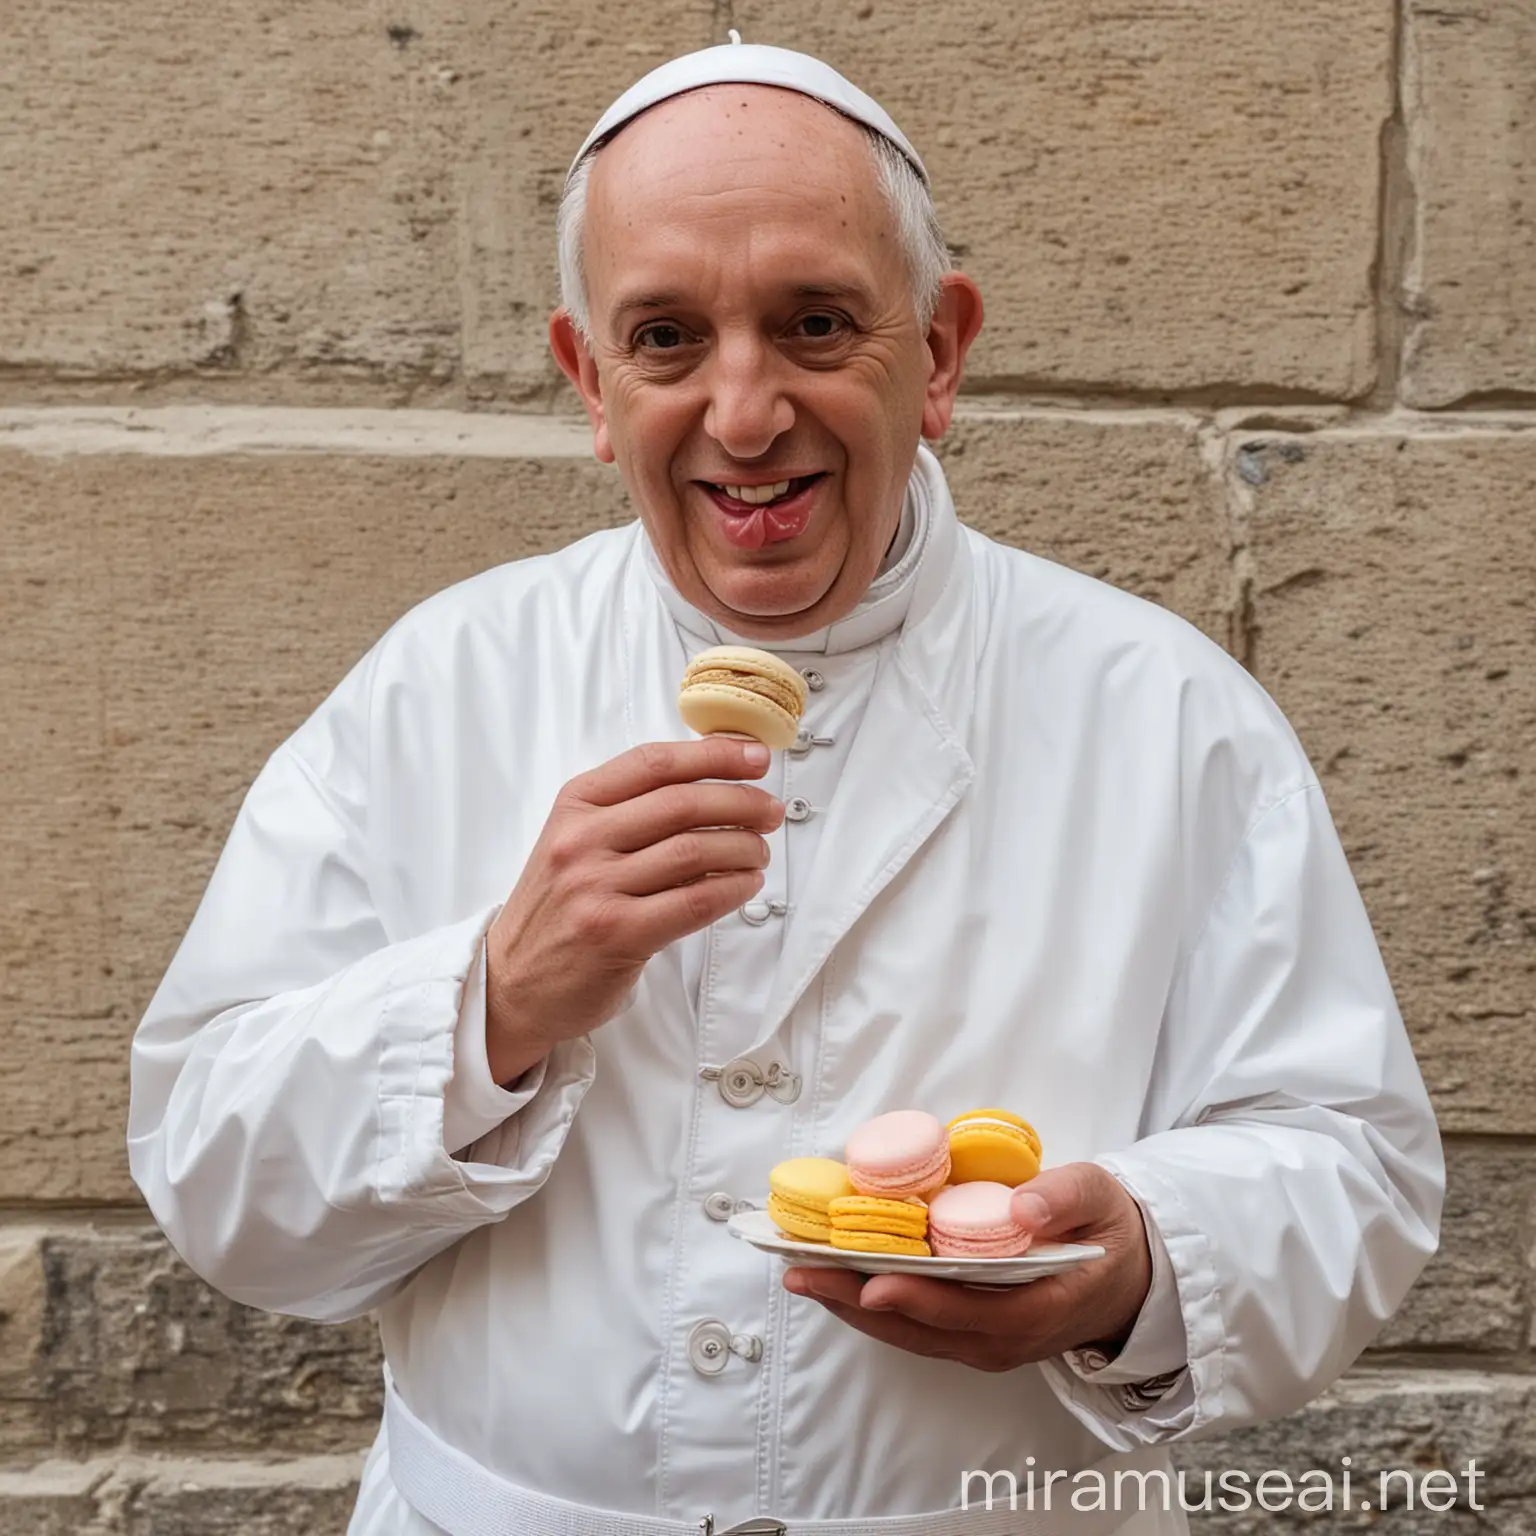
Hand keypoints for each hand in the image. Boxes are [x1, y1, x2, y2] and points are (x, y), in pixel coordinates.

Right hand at [483, 738, 782, 1083]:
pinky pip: (693, 901)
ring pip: (694, 850)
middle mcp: (581, 840)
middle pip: (682, 803)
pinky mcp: (616, 933)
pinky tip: (745, 885)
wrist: (511, 982)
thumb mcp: (575, 842)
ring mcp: (596, 887)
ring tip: (759, 853)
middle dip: (741, 802)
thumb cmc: (556, 910)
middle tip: (769, 811)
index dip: (714, 754)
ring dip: (743, 848)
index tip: (755, 757)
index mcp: (575, 805)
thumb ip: (630, 812)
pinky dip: (731, 889)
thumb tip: (713, 785)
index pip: (654, 763)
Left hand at [783, 1163, 1152, 1372]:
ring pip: (909, 1333)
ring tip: (800, 1272)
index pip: (968, 1312)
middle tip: (800, 1270)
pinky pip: (914, 1326)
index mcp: (1037, 1311)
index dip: (917, 1298)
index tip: (870, 1281)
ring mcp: (984, 1343)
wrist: (1129, 1275)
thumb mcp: (1099, 1198)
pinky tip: (837, 1279)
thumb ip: (1062, 1199)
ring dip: (851, 1305)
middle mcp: (1003, 1340)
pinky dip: (872, 1305)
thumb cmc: (1109, 1229)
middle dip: (855, 1300)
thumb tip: (1022, 1209)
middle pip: (920, 1329)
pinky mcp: (970, 1333)